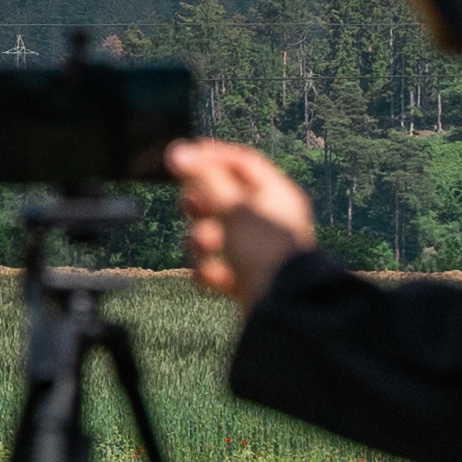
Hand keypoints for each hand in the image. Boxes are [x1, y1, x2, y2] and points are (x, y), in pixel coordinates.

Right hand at [163, 138, 317, 310]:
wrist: (282, 308)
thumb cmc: (264, 251)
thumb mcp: (232, 206)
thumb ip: (203, 177)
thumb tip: (179, 152)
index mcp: (276, 195)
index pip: (241, 162)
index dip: (211, 155)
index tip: (181, 157)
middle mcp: (268, 220)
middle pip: (224, 199)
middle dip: (201, 204)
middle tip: (189, 206)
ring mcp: (257, 251)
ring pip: (215, 234)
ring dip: (202, 240)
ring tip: (208, 248)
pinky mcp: (246, 278)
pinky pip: (216, 266)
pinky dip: (210, 271)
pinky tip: (217, 278)